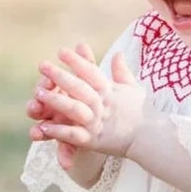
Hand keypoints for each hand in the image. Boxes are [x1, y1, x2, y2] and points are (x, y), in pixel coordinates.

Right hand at [27, 43, 96, 168]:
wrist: (113, 121)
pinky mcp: (70, 144)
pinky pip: (65, 151)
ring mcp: (61, 127)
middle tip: (34, 106)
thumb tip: (82, 44)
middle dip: (36, 106)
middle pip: (42, 107)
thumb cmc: (96, 96)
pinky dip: (65, 157)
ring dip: (39, 132)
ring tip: (35, 135)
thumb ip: (87, 65)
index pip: (49, 85)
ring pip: (45, 130)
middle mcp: (57, 110)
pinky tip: (66, 164)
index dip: (46, 84)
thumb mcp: (95, 81)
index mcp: (61, 92)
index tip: (44, 81)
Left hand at [34, 49, 153, 158]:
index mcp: (110, 91)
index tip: (62, 51)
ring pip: (73, 109)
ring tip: (39, 93)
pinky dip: (59, 131)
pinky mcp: (94, 140)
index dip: (75, 61)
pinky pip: (73, 134)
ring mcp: (97, 122)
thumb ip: (122, 72)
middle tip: (42, 65)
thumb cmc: (143, 113)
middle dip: (60, 75)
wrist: (152, 138)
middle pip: (78, 87)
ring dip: (56, 101)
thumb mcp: (134, 88)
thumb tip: (118, 53)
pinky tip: (44, 127)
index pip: (91, 72)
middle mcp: (102, 104)